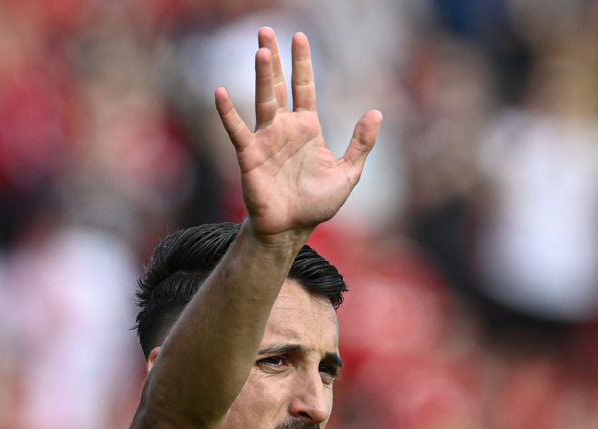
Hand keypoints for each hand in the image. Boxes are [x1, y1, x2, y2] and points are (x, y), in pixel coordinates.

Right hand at [215, 28, 381, 241]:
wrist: (291, 229)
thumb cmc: (317, 203)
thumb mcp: (348, 173)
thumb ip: (361, 144)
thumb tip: (376, 112)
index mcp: (307, 128)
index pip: (304, 87)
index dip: (302, 63)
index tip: (300, 37)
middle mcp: (284, 128)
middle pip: (277, 85)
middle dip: (273, 59)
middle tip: (266, 30)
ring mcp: (265, 139)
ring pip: (263, 100)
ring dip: (261, 76)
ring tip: (261, 50)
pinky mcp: (249, 155)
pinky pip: (237, 130)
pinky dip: (228, 113)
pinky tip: (220, 93)